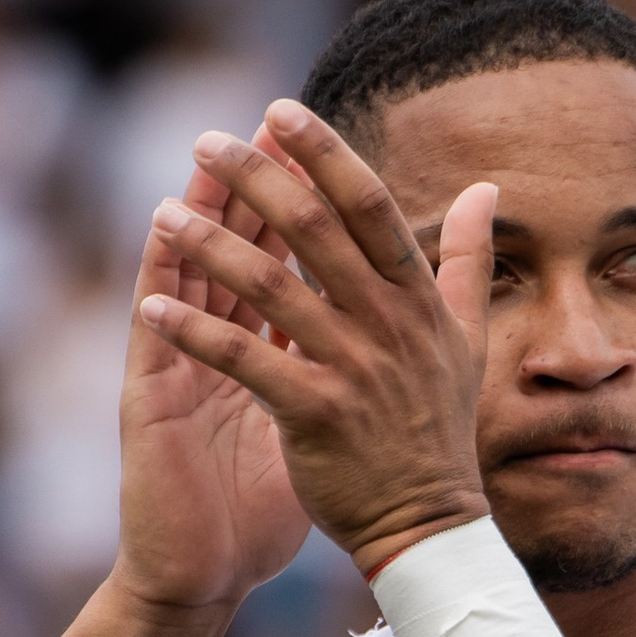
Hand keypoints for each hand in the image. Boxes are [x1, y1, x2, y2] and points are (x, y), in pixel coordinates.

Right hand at [112, 150, 312, 617]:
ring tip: (210, 162)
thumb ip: (357, 371)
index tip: (330, 152)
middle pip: (239, 249)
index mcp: (265, 347)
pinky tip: (162, 243)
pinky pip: (155, 334)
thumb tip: (402, 337)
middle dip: (258, 188)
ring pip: (188, 275)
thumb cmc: (260, 510)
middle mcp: (220, 344)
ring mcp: (182, 366)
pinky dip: (160, 288)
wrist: (205, 575)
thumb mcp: (321, 429)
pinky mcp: (151, 399)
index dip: (307, 207)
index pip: (286, 260)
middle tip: (272, 126)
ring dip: (200, 217)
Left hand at [136, 100, 499, 576]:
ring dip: (209, 246)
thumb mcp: (465, 338)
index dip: (324, 154)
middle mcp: (386, 324)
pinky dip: (192, 331)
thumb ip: (467, 259)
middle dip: (254, 178)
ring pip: (270, 288)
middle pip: (313, 231)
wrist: (427, 526)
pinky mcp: (314, 414)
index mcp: (416, 299)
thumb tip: (486, 188)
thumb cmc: (436, 430)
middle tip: (204, 140)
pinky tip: (149, 307)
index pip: (368, 207)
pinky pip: (243, 360)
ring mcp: (351, 368)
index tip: (281, 110)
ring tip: (162, 212)